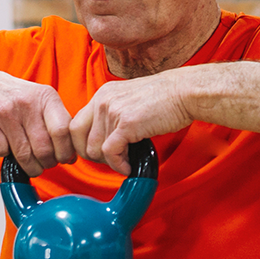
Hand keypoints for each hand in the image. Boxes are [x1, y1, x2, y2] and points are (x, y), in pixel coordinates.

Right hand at [0, 66, 74, 176]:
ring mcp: (5, 111)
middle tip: (44, 165)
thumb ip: (55, 123)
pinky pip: (1, 151)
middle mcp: (26, 102)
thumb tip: (71, 155)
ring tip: (29, 164)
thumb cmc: (8, 95)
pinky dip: (3, 154)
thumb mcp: (37, 100)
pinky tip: (3, 144)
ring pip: (24, 154)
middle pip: (44, 148)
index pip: (63, 131)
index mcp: (46, 96)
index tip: (64, 159)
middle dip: (46, 163)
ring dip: (29, 166)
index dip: (65, 152)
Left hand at [70, 69, 195, 173]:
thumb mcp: (129, 100)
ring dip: (110, 162)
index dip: (82, 145)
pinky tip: (129, 166)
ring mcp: (113, 112)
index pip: (75, 125)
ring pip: (96, 149)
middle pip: (80, 139)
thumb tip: (106, 140)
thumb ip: (113, 115)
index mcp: (102, 95)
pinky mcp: (126, 124)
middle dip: (94, 156)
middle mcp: (102, 101)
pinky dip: (118, 165)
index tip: (96, 154)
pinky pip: (111, 153)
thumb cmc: (165, 99)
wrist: (184, 92)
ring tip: (126, 161)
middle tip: (112, 160)